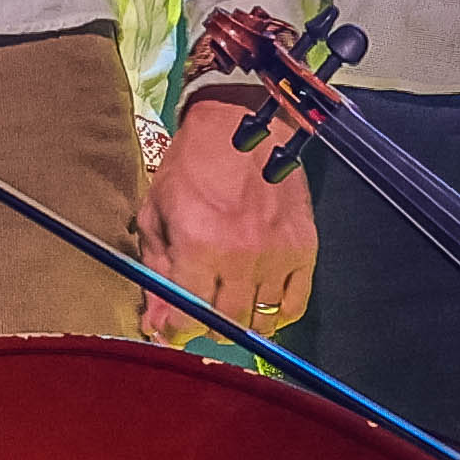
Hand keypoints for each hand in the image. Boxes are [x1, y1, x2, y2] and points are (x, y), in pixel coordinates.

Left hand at [138, 88, 316, 344]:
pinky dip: (278, 314)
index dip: (177, 331)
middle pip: (227, 324)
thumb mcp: (157, 216)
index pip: (189, 317)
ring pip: (261, 319)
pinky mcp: (304, 247)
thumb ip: (156, 274)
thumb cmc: (191, 168)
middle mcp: (241, 255)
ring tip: (230, 307)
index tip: (173, 328)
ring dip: (242, 322)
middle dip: (207, 327)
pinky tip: (262, 305)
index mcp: (199, 245)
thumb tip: (155, 324)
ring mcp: (277, 253)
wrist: (240, 128)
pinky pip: (295, 303)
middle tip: (201, 313)